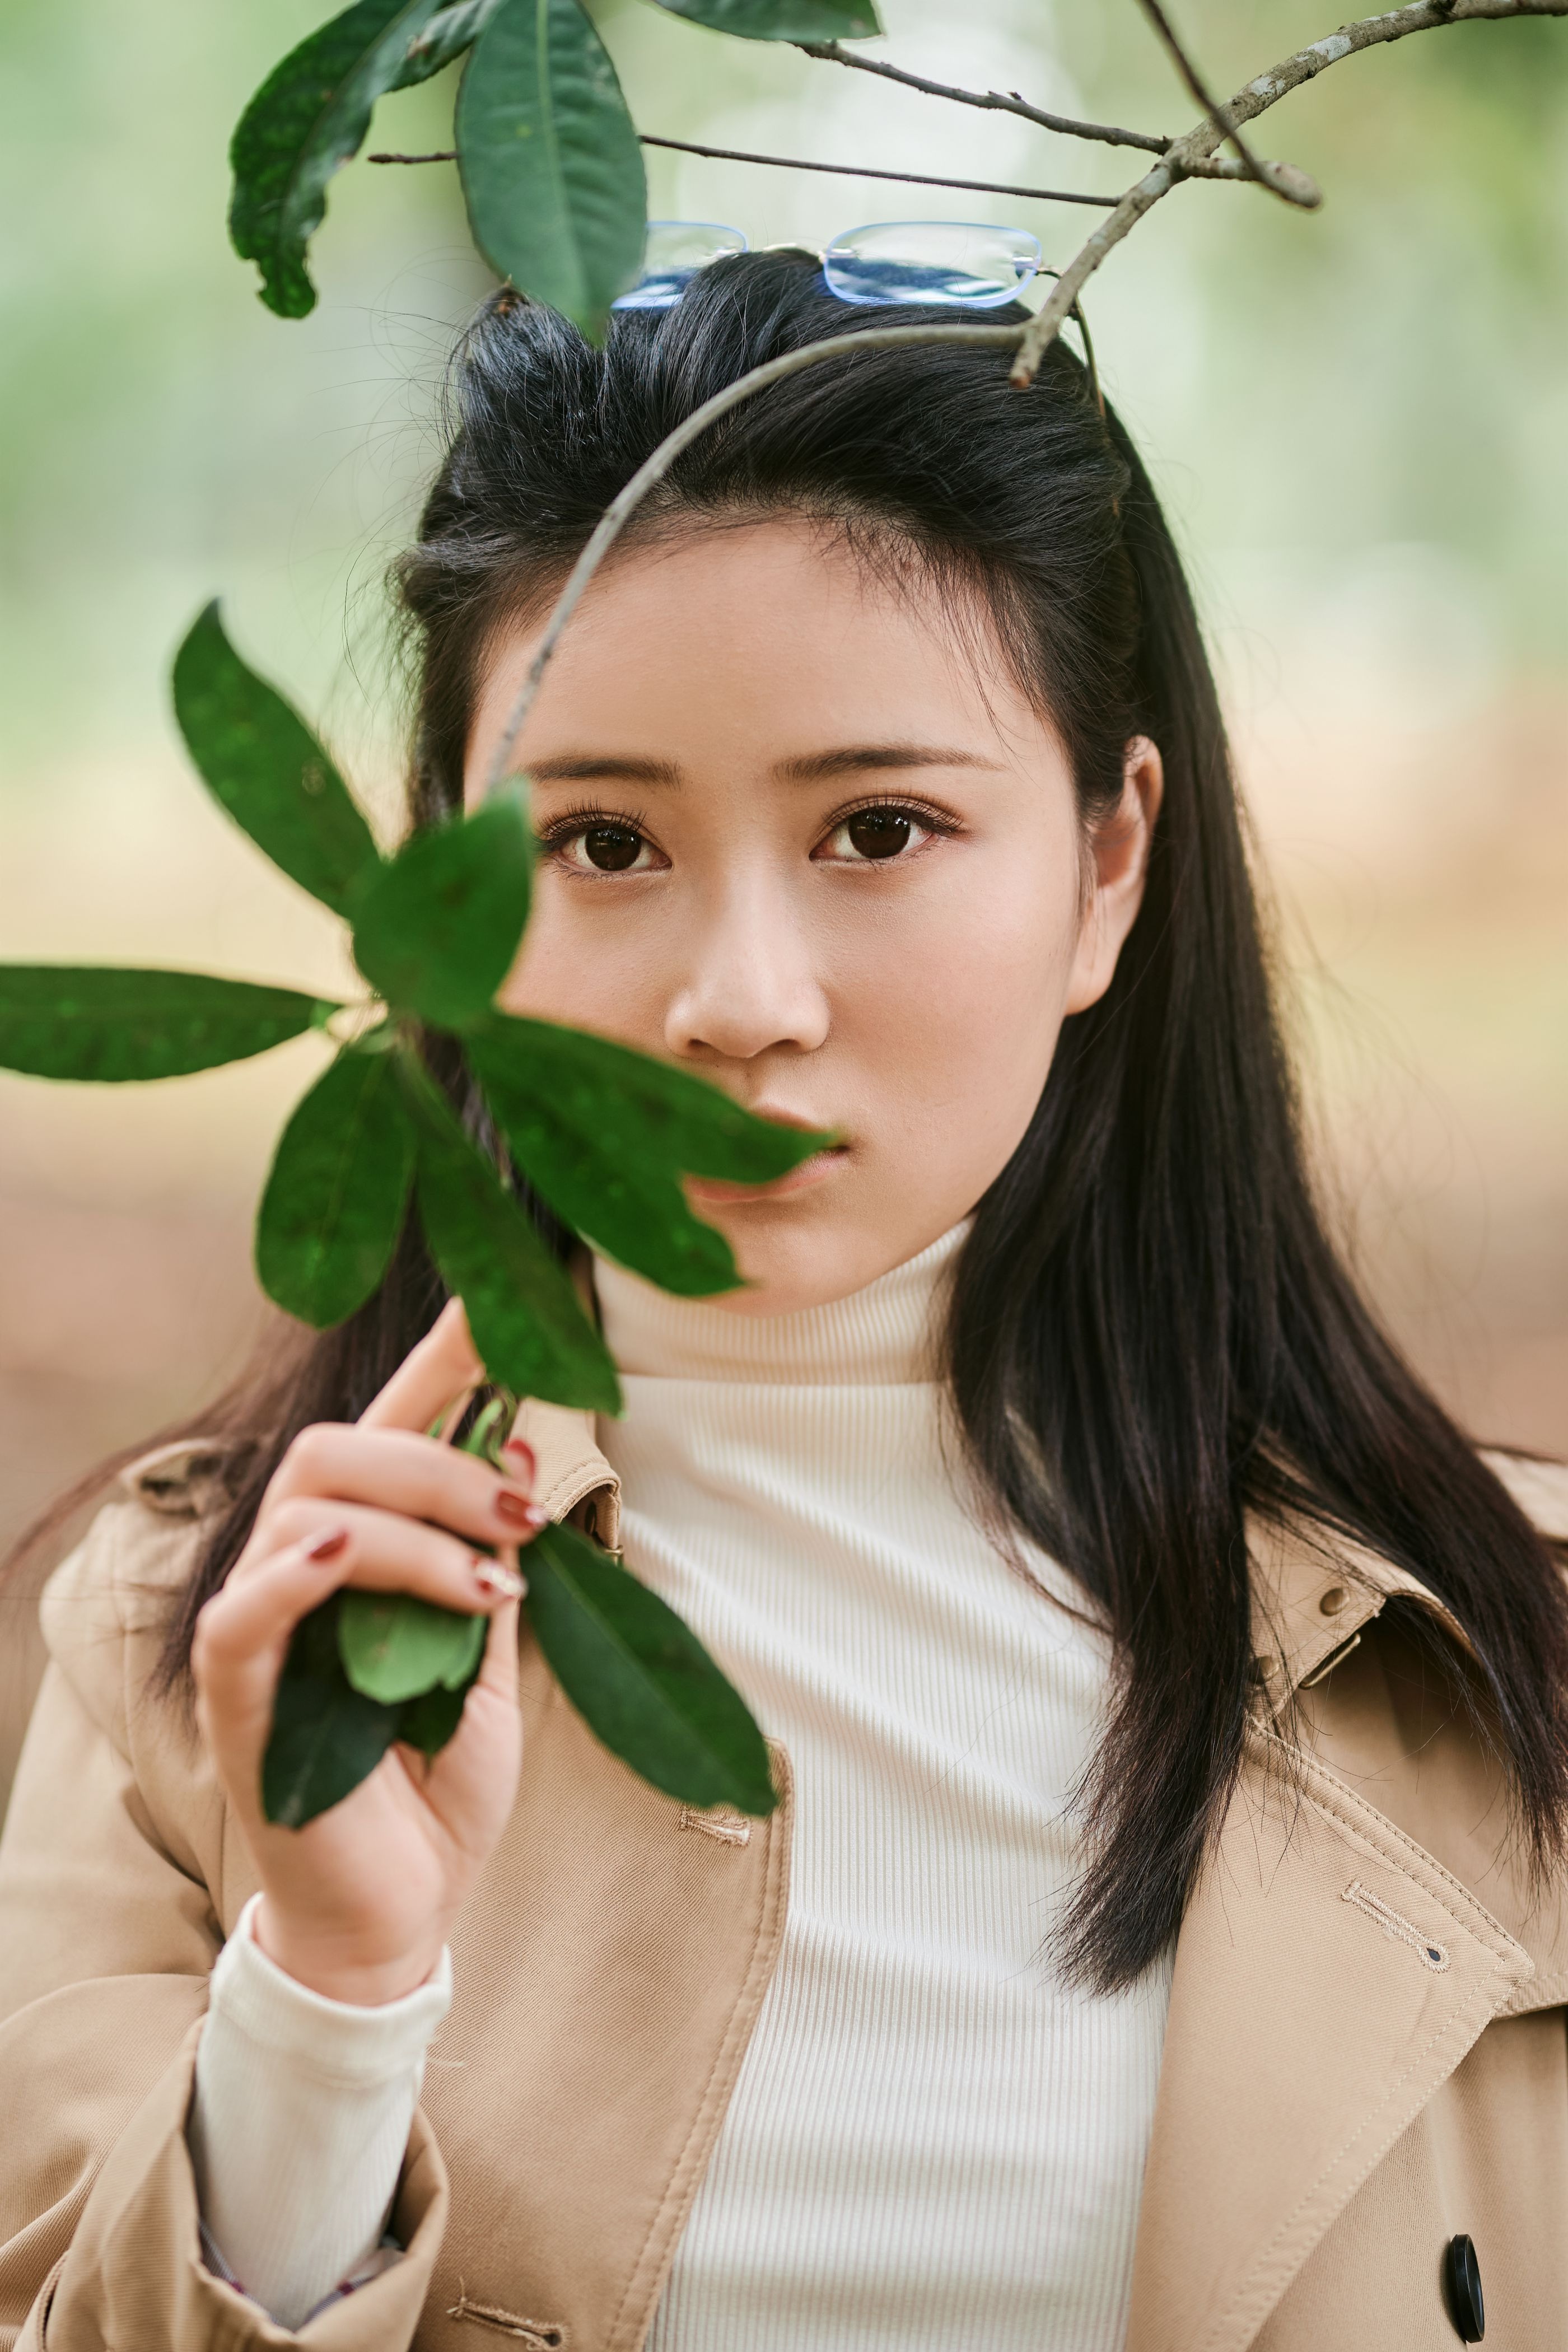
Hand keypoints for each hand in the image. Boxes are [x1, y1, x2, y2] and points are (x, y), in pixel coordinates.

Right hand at [192, 1300, 541, 2005]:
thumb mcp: (494, 1660)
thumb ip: (493, 1560)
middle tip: (523, 1516)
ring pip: (312, 1510)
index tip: (499, 1303)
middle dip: (443, 1459)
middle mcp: (304, 1570)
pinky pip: (246, 1610)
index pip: (393, 1427)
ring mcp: (265, 1627)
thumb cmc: (437, 1785)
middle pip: (341, 1448)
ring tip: (489, 1578)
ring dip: (414, 1525)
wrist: (402, 1910)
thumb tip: (521, 1452)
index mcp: (368, 1550)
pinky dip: (299, 1573)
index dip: (441, 1360)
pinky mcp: (240, 1694)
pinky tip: (349, 1562)